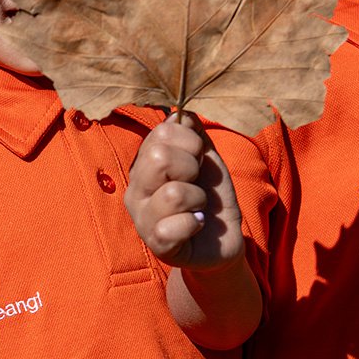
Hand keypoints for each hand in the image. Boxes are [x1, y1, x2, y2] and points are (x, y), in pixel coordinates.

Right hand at [125, 112, 246, 271]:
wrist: (222, 238)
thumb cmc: (210, 196)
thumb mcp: (206, 159)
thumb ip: (192, 133)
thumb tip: (180, 114)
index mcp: (144, 164)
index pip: (162, 133)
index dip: (191, 142)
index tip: (198, 158)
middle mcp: (136, 190)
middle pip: (158, 158)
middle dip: (192, 167)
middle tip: (196, 182)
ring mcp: (142, 219)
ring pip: (172, 194)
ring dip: (198, 199)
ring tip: (197, 207)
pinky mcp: (157, 244)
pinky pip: (174, 227)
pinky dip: (194, 223)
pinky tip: (195, 225)